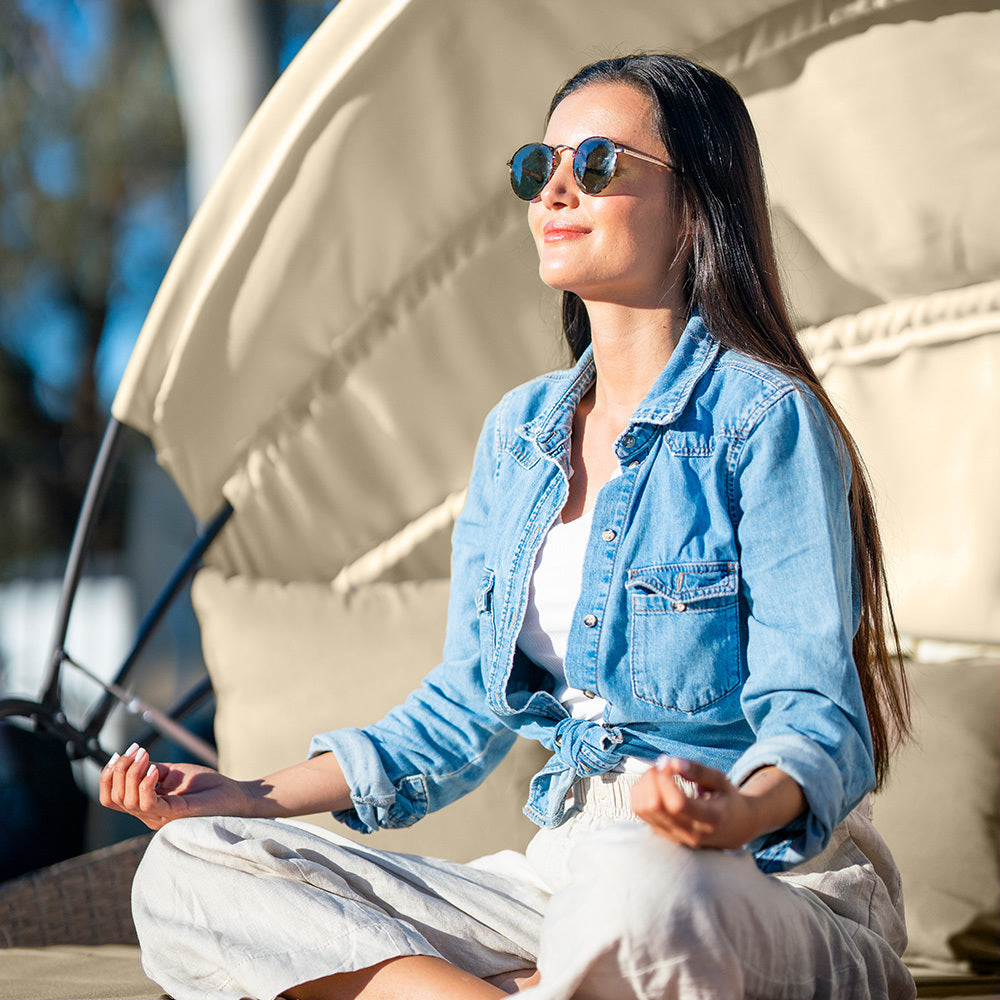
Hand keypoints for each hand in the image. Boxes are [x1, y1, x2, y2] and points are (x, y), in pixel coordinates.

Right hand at [100, 742, 250, 830]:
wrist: (235, 795)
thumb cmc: (206, 785)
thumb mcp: (172, 773)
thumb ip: (151, 768)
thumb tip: (133, 757)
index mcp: (145, 805)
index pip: (110, 798)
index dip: (108, 775)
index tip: (123, 751)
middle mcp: (148, 815)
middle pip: (114, 798)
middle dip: (119, 770)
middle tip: (137, 750)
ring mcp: (160, 817)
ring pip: (127, 801)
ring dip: (131, 773)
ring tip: (146, 756)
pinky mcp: (175, 814)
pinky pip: (148, 803)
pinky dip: (145, 784)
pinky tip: (155, 769)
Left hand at [631, 757, 799, 850]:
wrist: (733, 828)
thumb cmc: (725, 798)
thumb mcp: (720, 780)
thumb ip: (698, 771)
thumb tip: (672, 762)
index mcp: (710, 819)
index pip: (677, 804)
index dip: (665, 779)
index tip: (669, 764)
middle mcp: (690, 833)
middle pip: (654, 806)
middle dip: (651, 778)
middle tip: (663, 766)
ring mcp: (674, 837)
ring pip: (641, 808)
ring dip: (644, 784)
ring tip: (658, 774)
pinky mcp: (662, 834)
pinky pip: (640, 811)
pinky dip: (641, 793)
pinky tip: (655, 784)